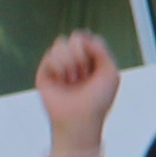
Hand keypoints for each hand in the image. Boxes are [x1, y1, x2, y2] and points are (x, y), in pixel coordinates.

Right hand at [36, 31, 123, 154]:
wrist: (80, 119)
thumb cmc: (98, 101)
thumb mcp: (110, 73)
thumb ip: (101, 50)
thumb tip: (81, 38)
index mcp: (91, 59)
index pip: (88, 37)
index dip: (92, 47)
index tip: (96, 65)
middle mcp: (74, 60)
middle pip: (75, 37)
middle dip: (82, 55)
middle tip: (84, 74)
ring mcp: (59, 65)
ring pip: (60, 42)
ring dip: (70, 62)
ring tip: (73, 80)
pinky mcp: (45, 72)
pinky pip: (49, 55)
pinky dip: (59, 68)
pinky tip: (62, 82)